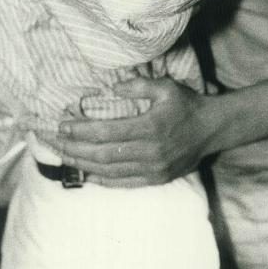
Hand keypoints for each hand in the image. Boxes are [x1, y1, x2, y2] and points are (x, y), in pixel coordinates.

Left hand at [55, 77, 207, 187]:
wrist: (212, 129)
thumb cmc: (186, 105)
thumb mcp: (165, 87)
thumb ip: (137, 85)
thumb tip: (111, 88)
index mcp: (149, 127)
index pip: (105, 132)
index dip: (80, 130)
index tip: (63, 125)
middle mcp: (150, 151)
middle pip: (102, 154)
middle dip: (75, 148)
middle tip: (55, 142)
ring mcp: (153, 169)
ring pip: (109, 171)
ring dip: (83, 164)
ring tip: (65, 156)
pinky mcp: (156, 179)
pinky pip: (123, 183)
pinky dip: (102, 179)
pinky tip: (86, 174)